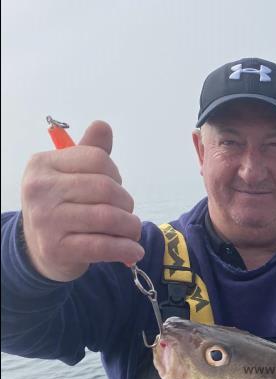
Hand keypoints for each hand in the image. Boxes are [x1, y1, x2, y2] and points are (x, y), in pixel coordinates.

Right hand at [20, 121, 143, 281]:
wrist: (38, 249)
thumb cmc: (61, 207)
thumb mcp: (69, 175)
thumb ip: (89, 153)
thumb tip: (103, 127)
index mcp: (43, 164)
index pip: (97, 159)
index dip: (116, 174)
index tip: (115, 189)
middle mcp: (40, 190)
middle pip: (105, 188)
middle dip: (126, 203)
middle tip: (127, 214)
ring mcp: (46, 220)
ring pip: (107, 217)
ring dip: (130, 226)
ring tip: (133, 231)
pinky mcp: (56, 249)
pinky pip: (102, 246)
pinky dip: (125, 249)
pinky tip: (134, 251)